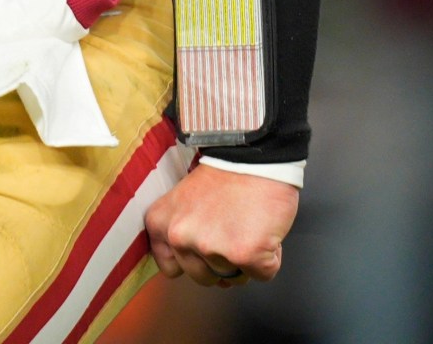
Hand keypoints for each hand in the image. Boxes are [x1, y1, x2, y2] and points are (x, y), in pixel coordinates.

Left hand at [145, 164, 298, 287]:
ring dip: (246, 259)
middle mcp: (181, 237)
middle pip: (204, 277)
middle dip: (221, 262)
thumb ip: (184, 230)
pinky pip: (262, 274)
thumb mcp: (184, 198)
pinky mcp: (245, 254)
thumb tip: (205, 268)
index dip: (194, 260)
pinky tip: (267, 233)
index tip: (205, 248)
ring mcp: (212, 248)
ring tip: (250, 227)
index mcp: (162, 223)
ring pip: (232, 277)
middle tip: (233, 232)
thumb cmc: (227, 172)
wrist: (257, 154)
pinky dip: (271, 258)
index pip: (170, 267)